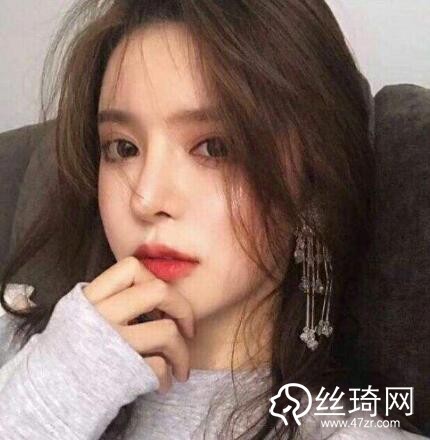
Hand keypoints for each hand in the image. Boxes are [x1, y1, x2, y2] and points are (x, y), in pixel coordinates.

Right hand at [82, 256, 194, 392]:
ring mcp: (113, 344)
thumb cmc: (75, 348)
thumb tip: (155, 290)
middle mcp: (102, 316)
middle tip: (187, 328)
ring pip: (167, 332)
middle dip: (183, 308)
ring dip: (182, 352)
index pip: (131, 267)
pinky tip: (164, 382)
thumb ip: (111, 298)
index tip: (159, 301)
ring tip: (180, 365)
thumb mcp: (83, 312)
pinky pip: (160, 367)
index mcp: (92, 297)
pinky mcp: (122, 372)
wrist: (51, 391)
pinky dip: (169, 376)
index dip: (154, 279)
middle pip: (159, 291)